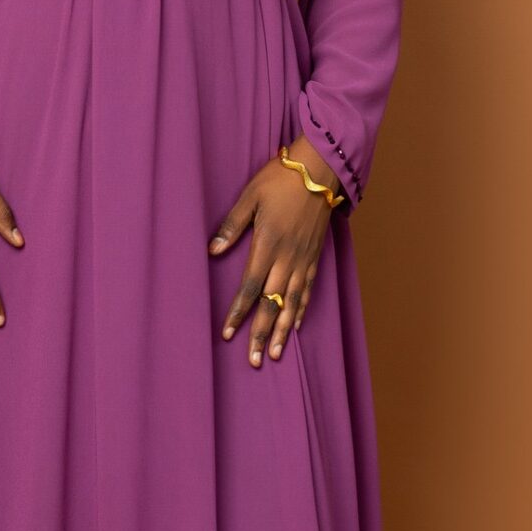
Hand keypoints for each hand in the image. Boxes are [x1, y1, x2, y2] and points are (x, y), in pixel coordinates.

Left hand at [208, 133, 340, 364]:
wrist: (319, 170)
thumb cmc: (280, 179)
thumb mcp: (249, 197)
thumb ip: (232, 225)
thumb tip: (212, 250)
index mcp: (267, 244)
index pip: (249, 287)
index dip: (238, 313)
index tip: (228, 334)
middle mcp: (287, 258)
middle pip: (271, 303)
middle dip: (261, 333)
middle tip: (254, 360)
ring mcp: (304, 259)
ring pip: (292, 302)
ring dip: (281, 330)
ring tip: (274, 354)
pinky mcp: (315, 256)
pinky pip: (308, 289)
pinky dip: (301, 309)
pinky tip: (294, 326)